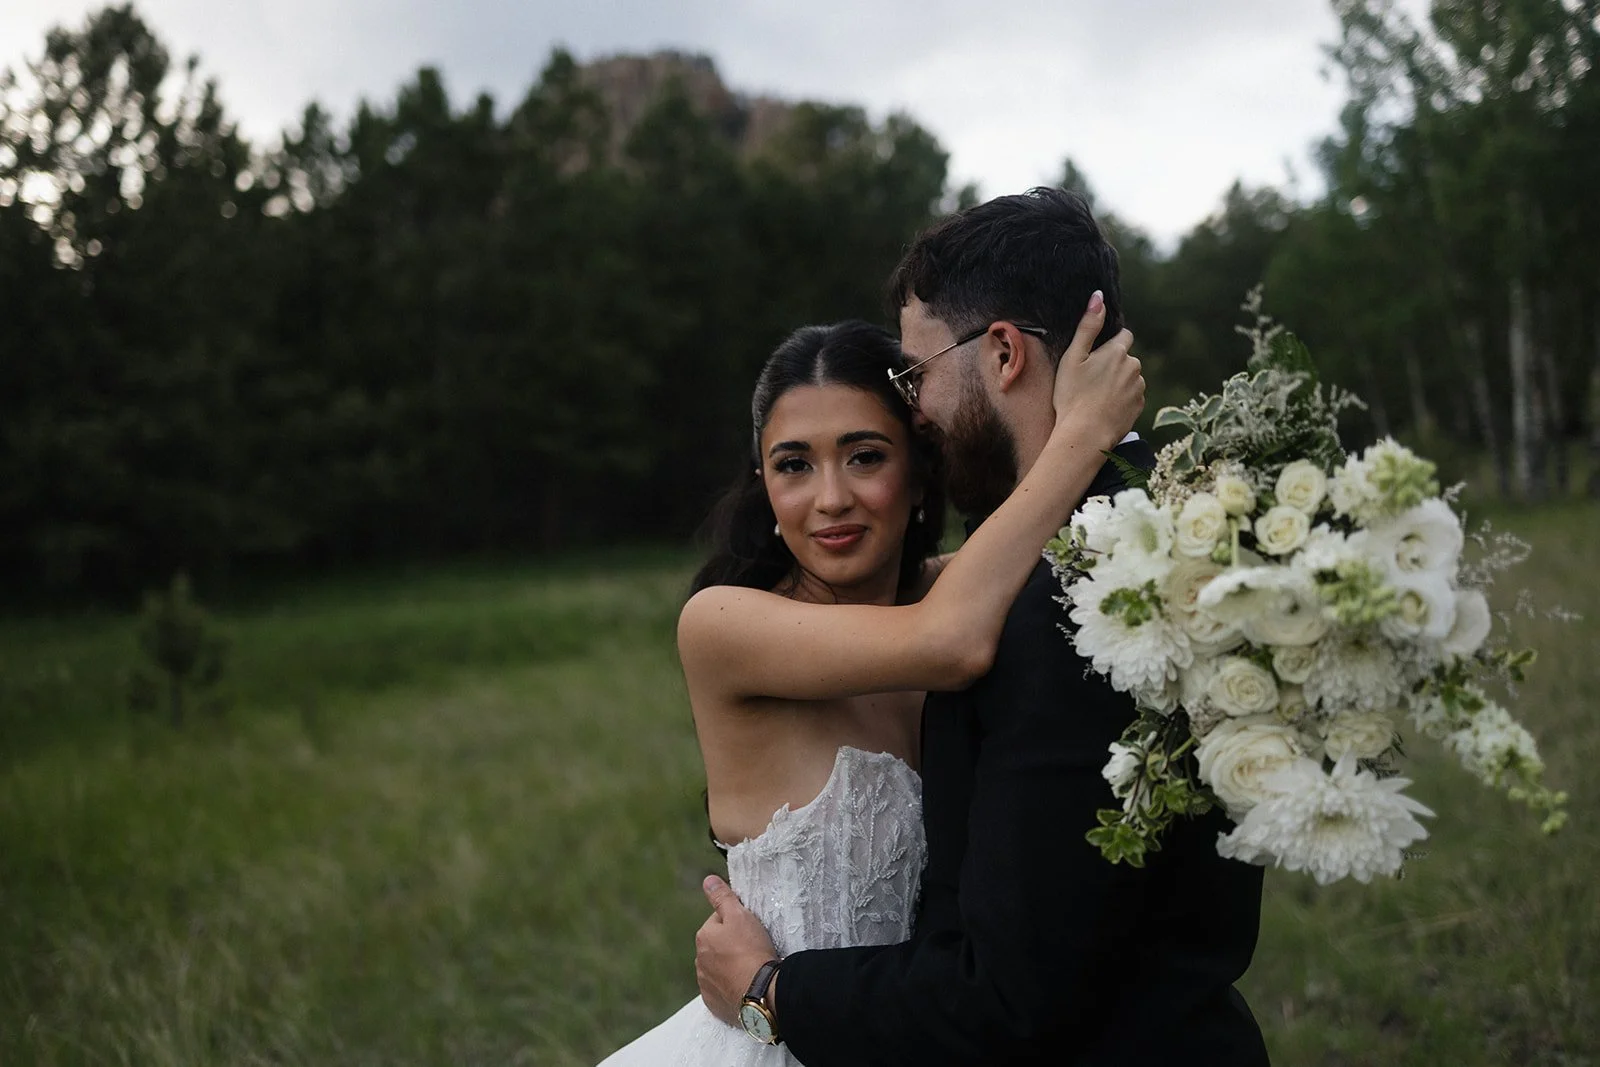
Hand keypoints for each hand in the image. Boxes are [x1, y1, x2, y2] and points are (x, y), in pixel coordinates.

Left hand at [694, 875, 779, 1026]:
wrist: (761, 993)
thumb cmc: (751, 950)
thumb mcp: (739, 915)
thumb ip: (722, 897)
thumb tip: (708, 880)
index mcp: (703, 937)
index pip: (719, 921)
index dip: (737, 922)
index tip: (751, 930)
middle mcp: (699, 961)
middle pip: (718, 946)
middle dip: (731, 946)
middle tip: (753, 949)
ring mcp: (705, 984)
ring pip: (719, 969)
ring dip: (731, 967)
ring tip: (751, 969)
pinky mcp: (714, 1003)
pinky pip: (722, 990)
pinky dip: (731, 987)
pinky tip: (745, 985)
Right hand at [1052, 290, 1142, 448]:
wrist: (1086, 434)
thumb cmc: (1073, 395)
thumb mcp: (1073, 357)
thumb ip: (1088, 326)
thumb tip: (1098, 296)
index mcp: (1117, 352)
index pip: (1124, 335)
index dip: (1111, 343)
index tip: (1096, 356)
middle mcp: (1134, 367)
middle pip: (1126, 358)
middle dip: (1114, 364)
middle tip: (1091, 380)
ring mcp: (1139, 388)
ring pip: (1130, 378)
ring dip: (1118, 382)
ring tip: (1096, 397)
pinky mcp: (1139, 406)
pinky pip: (1132, 396)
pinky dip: (1121, 399)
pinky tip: (1104, 408)